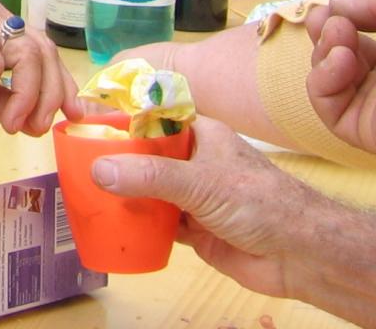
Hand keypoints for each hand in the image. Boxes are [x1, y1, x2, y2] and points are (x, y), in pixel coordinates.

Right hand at [0, 0, 77, 135]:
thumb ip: (0, 101)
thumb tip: (32, 122)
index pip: (45, 51)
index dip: (63, 83)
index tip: (73, 116)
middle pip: (43, 52)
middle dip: (48, 95)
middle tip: (32, 128)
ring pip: (25, 56)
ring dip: (22, 97)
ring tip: (5, 124)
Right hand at [91, 116, 323, 300]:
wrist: (301, 256)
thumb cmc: (260, 203)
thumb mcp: (201, 182)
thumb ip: (150, 176)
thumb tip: (98, 170)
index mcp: (199, 135)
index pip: (151, 118)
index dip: (119, 118)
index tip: (82, 122)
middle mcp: (194, 161)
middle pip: (145, 155)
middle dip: (114, 159)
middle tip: (74, 161)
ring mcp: (193, 196)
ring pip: (148, 189)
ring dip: (123, 193)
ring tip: (84, 191)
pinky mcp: (194, 228)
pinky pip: (156, 221)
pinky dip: (137, 222)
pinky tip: (112, 222)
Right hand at [303, 0, 375, 160]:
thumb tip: (340, 5)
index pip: (368, 39)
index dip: (345, 19)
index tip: (335, 6)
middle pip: (343, 57)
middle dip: (327, 32)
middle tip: (325, 18)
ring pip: (331, 79)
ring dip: (326, 49)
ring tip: (341, 34)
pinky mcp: (366, 128)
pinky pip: (328, 106)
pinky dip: (323, 77)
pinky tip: (342, 58)